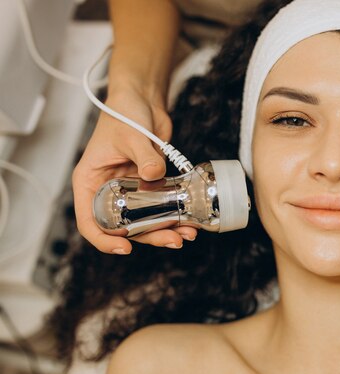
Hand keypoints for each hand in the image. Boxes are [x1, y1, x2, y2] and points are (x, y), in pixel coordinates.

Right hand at [72, 87, 197, 253]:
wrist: (142, 101)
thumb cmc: (124, 114)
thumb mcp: (131, 134)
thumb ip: (144, 155)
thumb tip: (154, 174)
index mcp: (90, 182)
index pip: (89, 221)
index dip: (104, 240)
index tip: (125, 248)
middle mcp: (108, 191)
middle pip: (124, 227)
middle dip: (149, 237)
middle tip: (173, 240)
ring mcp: (130, 190)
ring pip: (146, 221)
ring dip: (166, 230)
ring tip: (188, 234)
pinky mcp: (150, 185)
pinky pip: (161, 207)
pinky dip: (175, 216)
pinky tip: (192, 221)